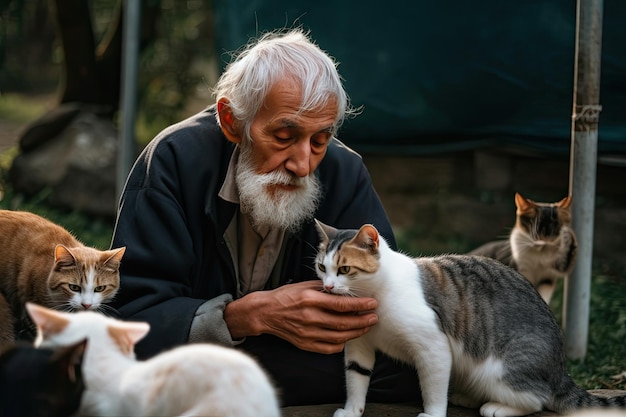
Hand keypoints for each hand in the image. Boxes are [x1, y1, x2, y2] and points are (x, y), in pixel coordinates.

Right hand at [224, 280, 377, 353]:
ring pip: (339, 336)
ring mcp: (308, 333)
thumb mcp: (304, 285)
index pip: (341, 304)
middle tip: (374, 316)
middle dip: (363, 320)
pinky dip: (342, 342)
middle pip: (344, 322)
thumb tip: (346, 291)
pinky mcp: (305, 344)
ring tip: (366, 326)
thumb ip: (325, 289)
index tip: (372, 303)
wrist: (264, 313)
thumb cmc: (285, 296)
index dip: (359, 305)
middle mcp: (310, 318)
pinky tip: (348, 336)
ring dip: (356, 331)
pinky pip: (329, 347)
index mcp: (310, 300)